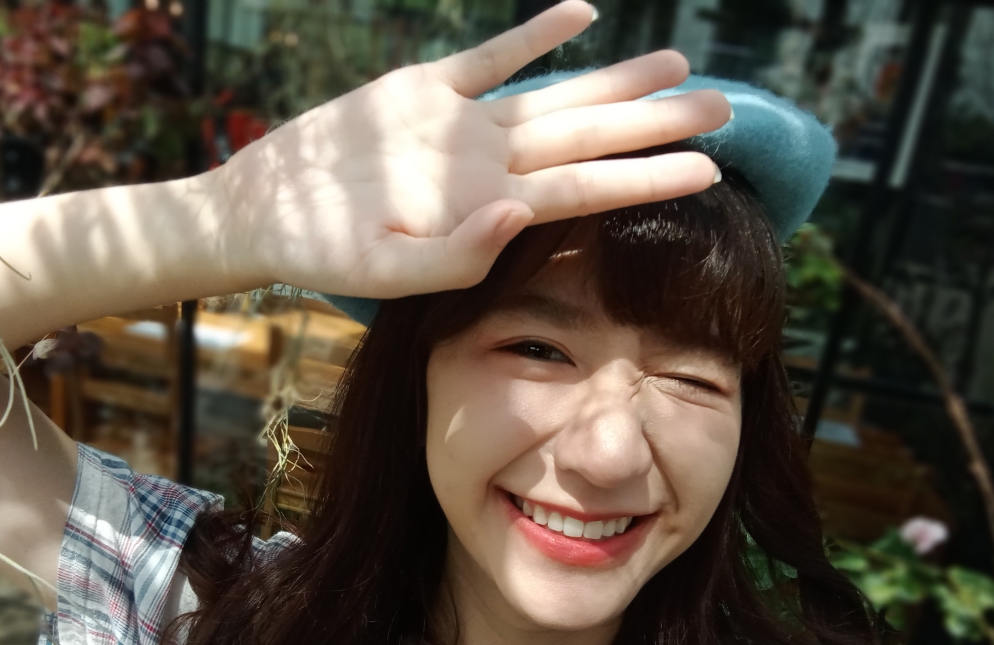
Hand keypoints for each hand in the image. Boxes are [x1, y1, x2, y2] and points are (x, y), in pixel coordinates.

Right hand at [215, 0, 729, 299]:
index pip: (584, 191)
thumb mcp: (384, 269)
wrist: (265, 212)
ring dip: (615, 80)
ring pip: (554, 96)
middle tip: (727, 107)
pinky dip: (533, 35)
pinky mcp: (423, 88)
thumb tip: (519, 211)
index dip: (645, 179)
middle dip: (655, 124)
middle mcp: (487, 165)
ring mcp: (460, 125)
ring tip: (679, 64)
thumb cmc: (321, 252)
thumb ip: (455, 253)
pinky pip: (490, 56)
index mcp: (487, 208)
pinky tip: (582, 13)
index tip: (708, 171)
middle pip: (587, 138)